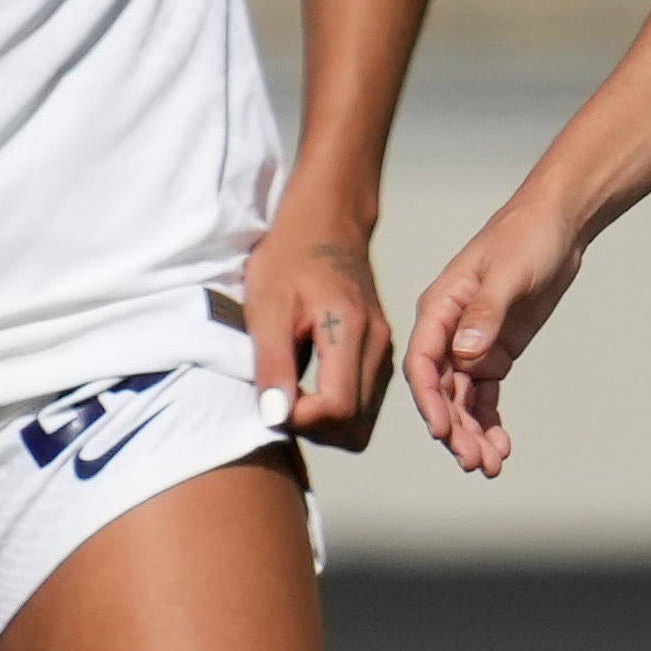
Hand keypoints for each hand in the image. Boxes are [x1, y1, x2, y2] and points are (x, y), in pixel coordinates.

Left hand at [239, 221, 391, 449]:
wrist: (326, 222)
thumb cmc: (289, 256)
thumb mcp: (266, 306)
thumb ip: (272, 363)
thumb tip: (275, 417)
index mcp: (350, 329)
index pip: (338, 408)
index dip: (301, 420)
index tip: (270, 402)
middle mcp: (377, 344)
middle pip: (355, 426)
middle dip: (313, 428)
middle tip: (278, 403)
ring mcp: (383, 350)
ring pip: (362, 421)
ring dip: (324, 422)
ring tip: (289, 394)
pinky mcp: (379, 353)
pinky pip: (364, 403)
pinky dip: (335, 409)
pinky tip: (307, 386)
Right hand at [403, 201, 589, 478]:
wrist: (556, 225)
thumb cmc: (525, 238)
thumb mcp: (508, 273)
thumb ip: (485, 314)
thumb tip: (465, 355)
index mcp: (439, 308)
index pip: (422, 362)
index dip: (429, 400)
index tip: (444, 432)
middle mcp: (448, 332)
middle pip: (442, 390)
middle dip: (455, 428)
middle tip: (474, 463)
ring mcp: (471, 344)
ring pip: (463, 400)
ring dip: (472, 433)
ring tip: (490, 467)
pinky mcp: (495, 352)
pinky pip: (486, 396)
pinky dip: (491, 422)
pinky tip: (502, 447)